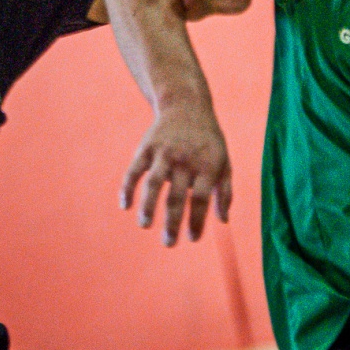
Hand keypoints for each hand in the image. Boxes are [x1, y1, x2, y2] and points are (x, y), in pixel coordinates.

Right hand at [120, 101, 231, 246]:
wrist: (187, 105)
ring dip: (147, 208)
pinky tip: (125, 205)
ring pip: (153, 185)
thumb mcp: (224, 162)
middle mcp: (185, 160)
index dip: (196, 221)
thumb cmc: (208, 141)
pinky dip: (127, 188)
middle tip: (168, 243)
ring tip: (145, 225)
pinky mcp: (147, 147)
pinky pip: (134, 170)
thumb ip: (225, 192)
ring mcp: (164, 152)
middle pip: (176, 197)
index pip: (201, 200)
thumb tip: (223, 221)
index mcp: (207, 165)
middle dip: (171, 223)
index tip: (191, 238)